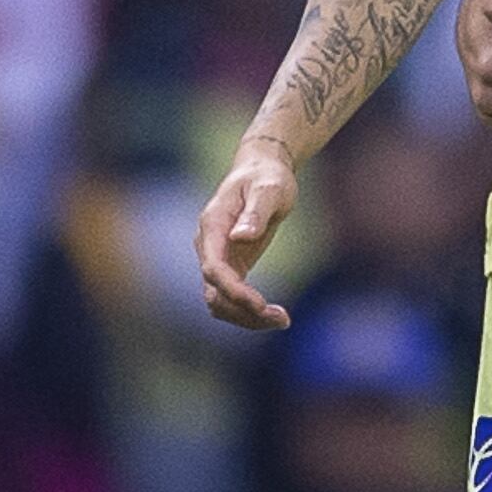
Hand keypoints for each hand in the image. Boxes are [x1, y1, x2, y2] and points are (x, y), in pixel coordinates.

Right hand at [195, 137, 299, 329]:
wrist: (262, 171)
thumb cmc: (266, 177)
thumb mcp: (268, 189)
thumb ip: (255, 212)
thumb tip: (240, 236)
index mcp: (213, 226)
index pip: (214, 268)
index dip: (234, 290)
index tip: (260, 305)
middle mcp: (209, 246)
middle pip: (214, 293)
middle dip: (243, 312)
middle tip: (282, 319)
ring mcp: (217, 258)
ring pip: (220, 301)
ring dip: (246, 317)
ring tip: (282, 320)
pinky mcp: (230, 266)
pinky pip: (231, 298)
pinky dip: (249, 311)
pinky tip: (275, 315)